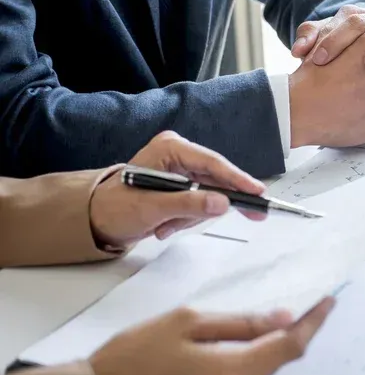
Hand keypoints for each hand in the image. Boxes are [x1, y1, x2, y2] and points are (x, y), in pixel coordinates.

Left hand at [89, 131, 265, 246]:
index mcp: (170, 149)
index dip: (239, 179)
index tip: (259, 193)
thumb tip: (223, 203)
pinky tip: (166, 225)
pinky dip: (186, 218)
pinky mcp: (181, 185)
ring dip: (191, 216)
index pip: (213, 163)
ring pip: (210, 195)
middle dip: (212, 204)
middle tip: (255, 216)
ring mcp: (180, 170)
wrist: (95, 221)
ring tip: (166, 225)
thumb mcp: (153, 208)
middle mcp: (177, 154)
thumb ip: (189, 205)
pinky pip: (200, 203)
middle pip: (217, 179)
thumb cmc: (115, 209)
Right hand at [90, 297, 334, 374]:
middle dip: (297, 331)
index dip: (313, 322)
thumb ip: (239, 322)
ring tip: (282, 315)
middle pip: (279, 361)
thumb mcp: (186, 322)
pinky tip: (251, 339)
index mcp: (232, 373)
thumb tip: (282, 318)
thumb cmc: (133, 356)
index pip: (289, 346)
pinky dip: (254, 359)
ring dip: (275, 346)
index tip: (328, 300)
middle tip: (309, 302)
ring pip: (263, 371)